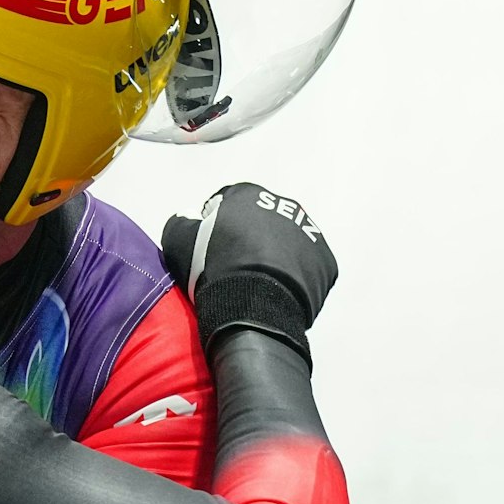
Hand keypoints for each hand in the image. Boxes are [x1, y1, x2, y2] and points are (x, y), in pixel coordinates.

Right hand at [161, 183, 337, 363]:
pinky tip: (279, 293)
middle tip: (236, 268)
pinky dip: (297, 278)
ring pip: (288, 244)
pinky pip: (308, 268)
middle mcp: (284, 206)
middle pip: (262, 222)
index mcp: (248, 195)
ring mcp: (310, 234)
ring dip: (276, 257)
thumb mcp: (178, 242)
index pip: (228, 203)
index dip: (216, 227)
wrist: (253, 308)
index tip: (211, 250)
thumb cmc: (215, 271)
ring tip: (259, 284)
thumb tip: (189, 219)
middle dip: (251, 239)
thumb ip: (182, 222)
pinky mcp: (325, 263)